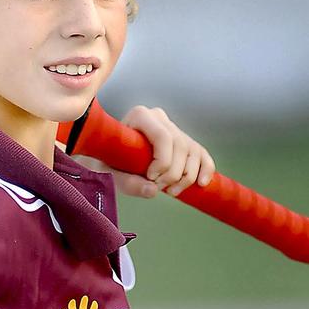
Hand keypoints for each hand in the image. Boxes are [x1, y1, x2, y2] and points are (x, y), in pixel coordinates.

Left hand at [68, 105, 215, 199]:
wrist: (105, 157)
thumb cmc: (103, 161)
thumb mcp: (107, 172)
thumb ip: (126, 182)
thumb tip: (153, 191)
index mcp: (140, 116)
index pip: (164, 137)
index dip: (163, 161)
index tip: (151, 177)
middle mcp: (159, 117)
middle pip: (180, 146)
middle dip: (173, 173)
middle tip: (158, 187)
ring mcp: (173, 128)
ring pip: (193, 152)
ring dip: (187, 177)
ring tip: (171, 191)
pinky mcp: (182, 141)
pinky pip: (201, 154)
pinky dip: (205, 169)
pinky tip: (201, 184)